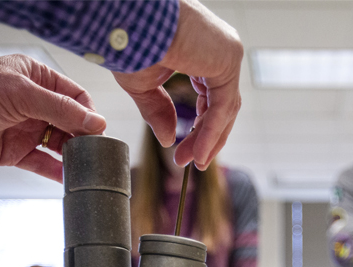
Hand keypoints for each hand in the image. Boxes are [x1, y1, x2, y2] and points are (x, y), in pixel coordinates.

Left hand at [0, 54, 105, 181]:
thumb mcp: (20, 93)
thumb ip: (60, 108)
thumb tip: (96, 122)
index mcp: (36, 78)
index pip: (76, 96)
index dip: (90, 113)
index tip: (98, 131)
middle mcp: (33, 103)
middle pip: (72, 122)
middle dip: (84, 136)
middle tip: (95, 152)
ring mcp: (24, 128)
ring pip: (59, 144)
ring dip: (72, 155)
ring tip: (86, 167)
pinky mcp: (14, 151)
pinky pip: (42, 163)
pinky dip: (56, 171)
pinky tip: (69, 178)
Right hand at [113, 0, 242, 169]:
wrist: (124, 18)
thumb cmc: (127, 40)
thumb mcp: (143, 85)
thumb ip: (158, 111)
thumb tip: (169, 140)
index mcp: (203, 53)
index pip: (211, 99)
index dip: (199, 129)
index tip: (183, 152)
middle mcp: (219, 50)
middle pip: (221, 106)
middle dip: (205, 138)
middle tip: (189, 162)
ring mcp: (226, 51)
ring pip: (224, 108)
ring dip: (208, 139)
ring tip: (192, 162)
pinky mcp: (228, 57)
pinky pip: (223, 106)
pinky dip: (211, 132)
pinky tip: (198, 153)